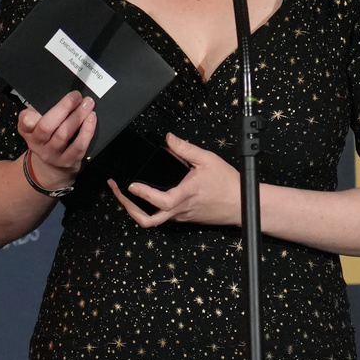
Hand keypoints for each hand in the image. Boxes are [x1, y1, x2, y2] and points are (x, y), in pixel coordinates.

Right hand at [18, 91, 95, 188]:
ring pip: (64, 134)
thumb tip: (62, 98)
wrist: (52, 167)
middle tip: (77, 96)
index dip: (31, 114)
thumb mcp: (37, 125)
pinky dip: (87, 131)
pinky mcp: (68, 161)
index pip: (25, 122)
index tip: (47, 101)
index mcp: (27, 131)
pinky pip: (78, 146)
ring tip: (88, 105)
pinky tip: (91, 119)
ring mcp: (52, 154)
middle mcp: (37, 144)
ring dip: (78, 117)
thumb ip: (41, 112)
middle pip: (46, 126)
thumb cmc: (47, 137)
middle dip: (63, 108)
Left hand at [108, 134, 238, 227]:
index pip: (160, 201)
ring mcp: (181, 216)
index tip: (130, 186)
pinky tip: (147, 195)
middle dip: (129, 208)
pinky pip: (164, 216)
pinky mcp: (184, 217)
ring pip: (154, 220)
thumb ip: (185, 149)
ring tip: (126, 195)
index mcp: (185, 195)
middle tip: (118, 193)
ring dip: (137, 209)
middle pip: (148, 220)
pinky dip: (150, 207)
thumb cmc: (228, 184)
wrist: (242, 204)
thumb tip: (169, 139)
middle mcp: (180, 210)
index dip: (143, 195)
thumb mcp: (207, 160)